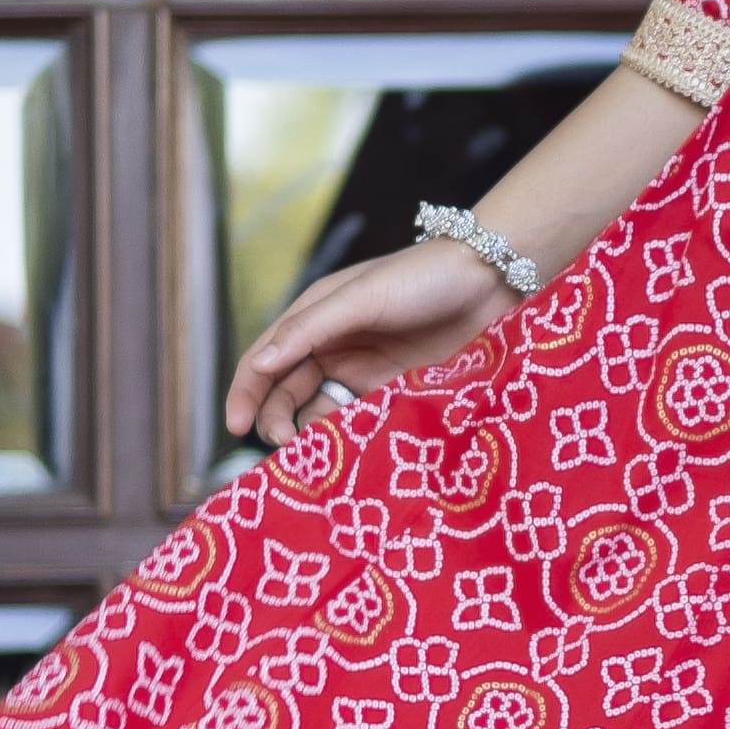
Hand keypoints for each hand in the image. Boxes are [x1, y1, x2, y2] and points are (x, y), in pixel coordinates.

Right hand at [223, 239, 510, 448]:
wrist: (492, 282)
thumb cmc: (423, 277)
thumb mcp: (361, 296)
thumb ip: (310, 329)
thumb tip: (259, 364)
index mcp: (315, 317)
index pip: (266, 359)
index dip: (246, 392)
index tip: (237, 426)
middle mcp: (335, 346)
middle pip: (289, 392)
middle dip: (277, 419)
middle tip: (283, 446)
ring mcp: (366, 372)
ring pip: (323, 412)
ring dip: (313, 432)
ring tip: (316, 452)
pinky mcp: (398, 392)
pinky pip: (364, 421)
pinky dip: (352, 438)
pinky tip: (351, 450)